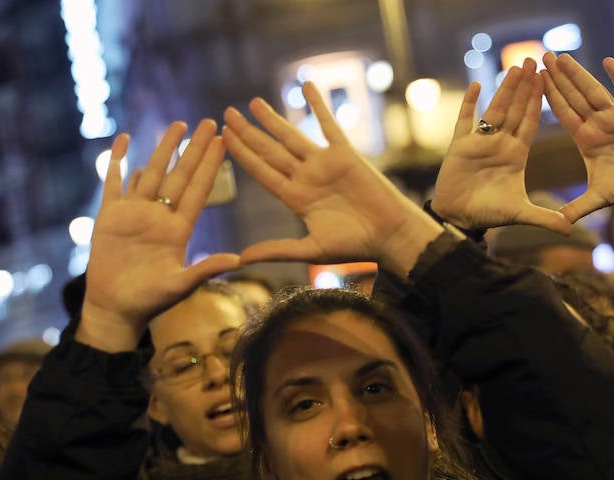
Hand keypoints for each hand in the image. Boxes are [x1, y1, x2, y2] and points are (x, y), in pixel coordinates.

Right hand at [77, 120, 239, 351]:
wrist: (116, 309)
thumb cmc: (151, 302)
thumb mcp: (181, 285)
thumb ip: (206, 269)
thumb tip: (238, 259)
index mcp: (179, 229)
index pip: (199, 189)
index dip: (210, 166)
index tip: (223, 142)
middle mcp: (160, 216)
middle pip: (179, 175)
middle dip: (193, 148)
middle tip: (209, 121)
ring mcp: (135, 214)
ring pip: (151, 172)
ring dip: (164, 149)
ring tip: (178, 124)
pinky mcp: (110, 217)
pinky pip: (114, 183)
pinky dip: (118, 162)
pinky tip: (124, 140)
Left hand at [223, 83, 441, 276]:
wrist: (390, 235)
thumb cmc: (355, 246)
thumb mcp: (311, 250)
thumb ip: (277, 250)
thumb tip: (241, 260)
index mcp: (296, 199)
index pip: (262, 172)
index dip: (243, 156)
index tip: (224, 139)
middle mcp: (306, 178)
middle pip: (270, 151)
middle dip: (248, 133)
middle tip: (227, 114)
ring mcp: (324, 164)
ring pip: (292, 135)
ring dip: (272, 119)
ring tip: (252, 103)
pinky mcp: (345, 153)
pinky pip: (328, 124)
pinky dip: (317, 105)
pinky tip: (306, 85)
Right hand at [431, 58, 570, 234]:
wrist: (460, 218)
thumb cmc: (488, 214)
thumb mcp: (520, 214)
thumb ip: (544, 218)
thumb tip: (570, 229)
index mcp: (516, 154)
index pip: (530, 122)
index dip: (538, 101)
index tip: (547, 80)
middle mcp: (499, 144)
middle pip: (515, 109)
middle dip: (524, 86)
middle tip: (533, 60)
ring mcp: (479, 142)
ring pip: (493, 110)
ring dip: (503, 89)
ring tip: (513, 68)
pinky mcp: (460, 146)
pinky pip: (465, 120)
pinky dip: (469, 104)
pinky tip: (475, 86)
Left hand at [541, 53, 613, 220]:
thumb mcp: (599, 198)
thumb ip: (579, 208)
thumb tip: (560, 223)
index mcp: (586, 139)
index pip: (563, 114)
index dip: (549, 98)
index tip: (533, 81)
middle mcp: (599, 124)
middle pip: (574, 97)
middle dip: (558, 78)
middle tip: (541, 56)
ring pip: (594, 91)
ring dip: (579, 74)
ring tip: (562, 56)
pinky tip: (608, 62)